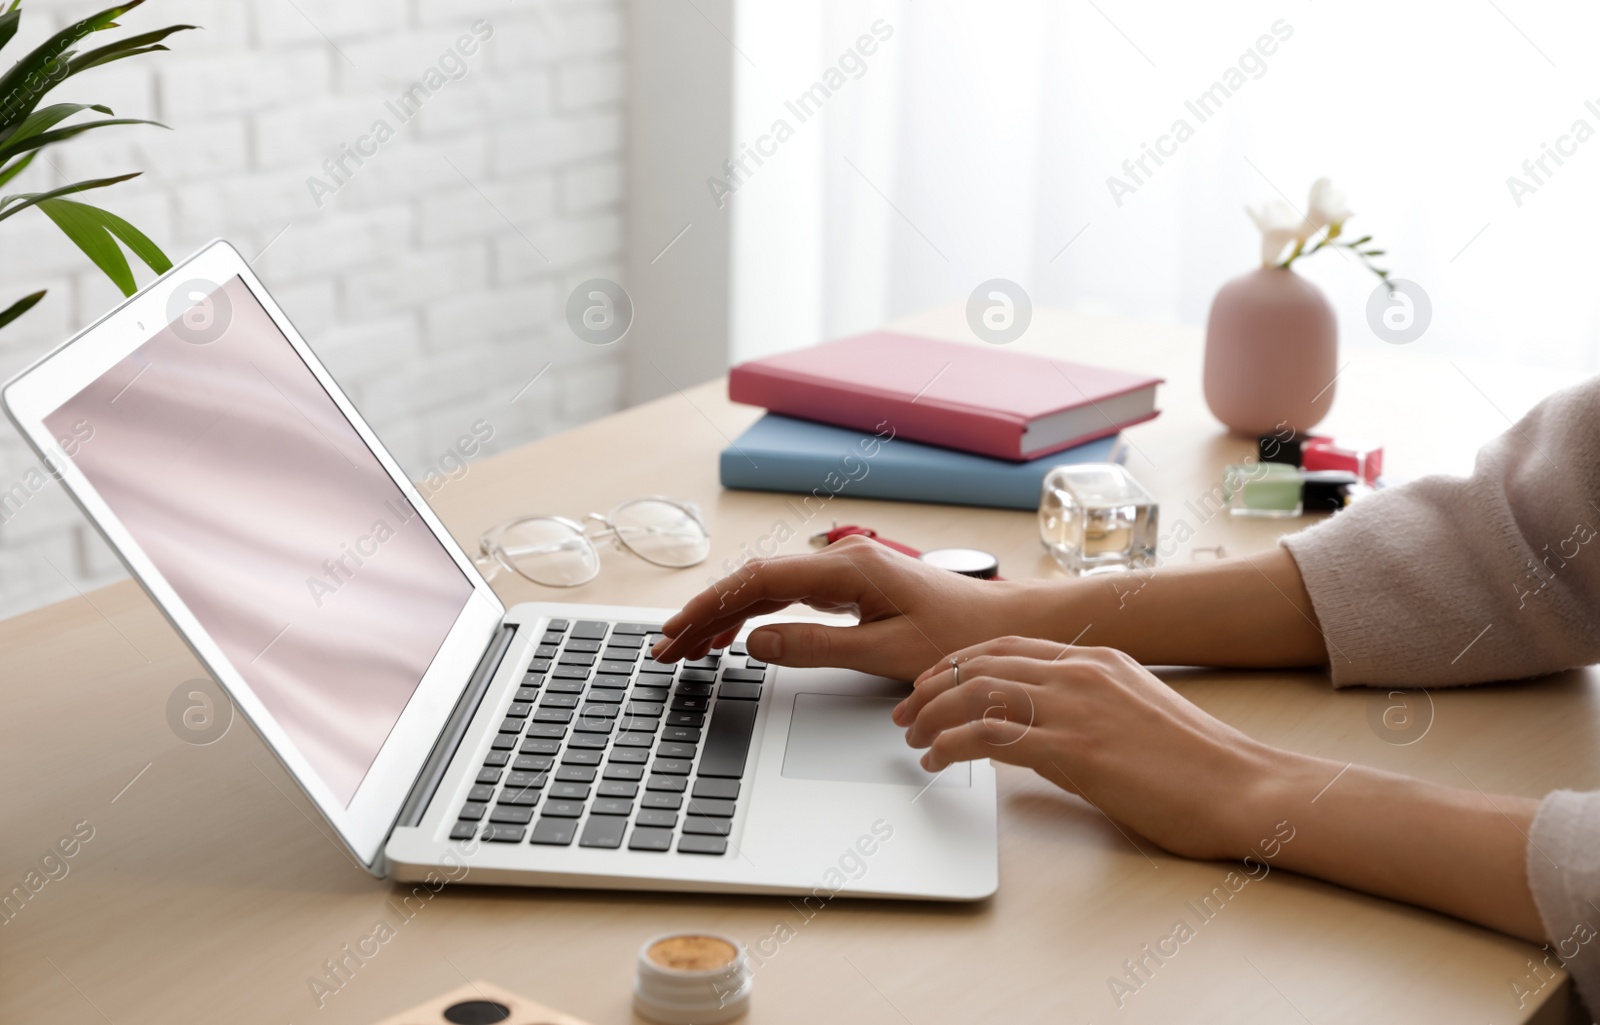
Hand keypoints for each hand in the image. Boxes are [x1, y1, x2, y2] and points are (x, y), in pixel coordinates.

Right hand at [651, 535, 1031, 680]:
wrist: (1005, 627)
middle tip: (667, 649)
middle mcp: (842, 561)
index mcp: (847, 569)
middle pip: (753, 581)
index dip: (710, 608)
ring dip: (725, 615)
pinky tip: (735, 634)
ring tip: (688, 646)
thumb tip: (756, 642)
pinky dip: (755, 613)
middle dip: (705, 614)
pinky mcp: (853, 586)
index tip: (677, 634)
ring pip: (768, 587)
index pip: (757, 582)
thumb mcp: (886, 654)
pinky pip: (789, 594)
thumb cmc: (959, 639)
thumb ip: (816, 647)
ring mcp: (846, 571)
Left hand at [894, 635, 1280, 859]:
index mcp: (1096, 659)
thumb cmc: (1196, 765)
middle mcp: (1081, 671)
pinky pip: (991, 734)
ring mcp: (1076, 706)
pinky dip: (952, 744)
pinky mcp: (1074, 747)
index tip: (929, 686)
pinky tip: (939, 759)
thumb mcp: (1131, 714)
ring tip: (915, 740)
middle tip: (906, 714)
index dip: (957, 664)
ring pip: (976, 692)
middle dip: (932, 687)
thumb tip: (1028, 730)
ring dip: (933, 716)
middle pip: (980, 663)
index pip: (1005, 646)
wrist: (1242, 788)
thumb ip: (1081, 709)